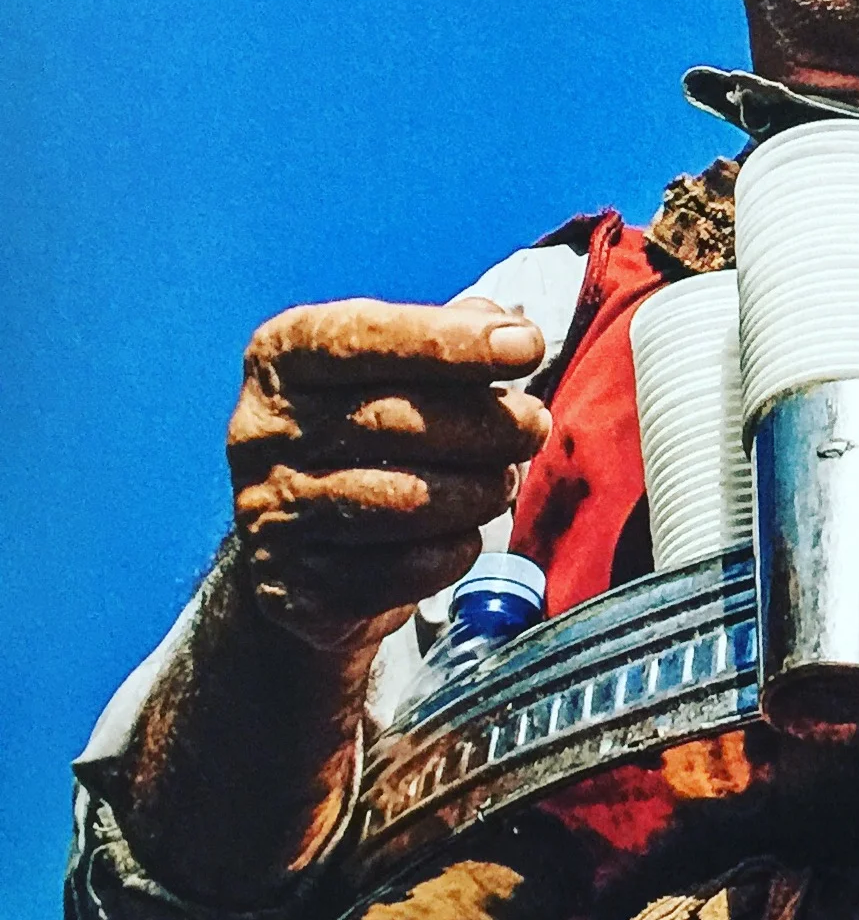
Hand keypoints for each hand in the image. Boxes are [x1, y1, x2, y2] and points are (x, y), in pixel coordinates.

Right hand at [227, 299, 551, 651]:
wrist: (297, 548)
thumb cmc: (366, 433)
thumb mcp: (390, 368)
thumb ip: (449, 336)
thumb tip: (511, 333)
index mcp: (283, 359)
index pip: (363, 339)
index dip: (451, 342)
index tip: (528, 347)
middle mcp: (262, 431)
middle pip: (394, 422)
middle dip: (487, 424)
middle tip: (534, 427)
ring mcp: (271, 513)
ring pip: (405, 501)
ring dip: (479, 491)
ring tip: (501, 482)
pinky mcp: (295, 586)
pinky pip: (405, 569)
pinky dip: (455, 550)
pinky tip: (462, 534)